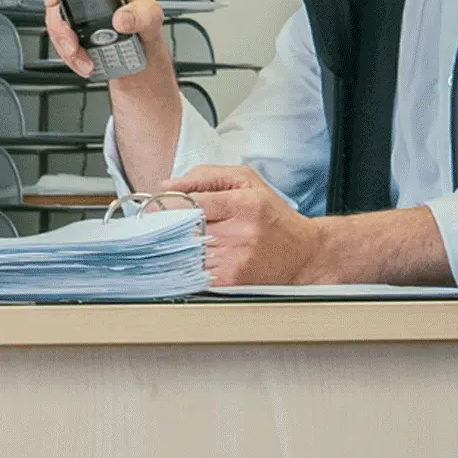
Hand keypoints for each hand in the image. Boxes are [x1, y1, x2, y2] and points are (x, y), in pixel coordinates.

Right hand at [43, 0, 171, 82]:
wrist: (142, 45)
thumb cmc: (146, 21)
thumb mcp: (152, 17)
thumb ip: (140, 15)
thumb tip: (121, 18)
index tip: (57, 0)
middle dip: (61, 25)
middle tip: (73, 44)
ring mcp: (77, 2)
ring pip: (55, 20)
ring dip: (65, 44)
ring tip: (83, 58)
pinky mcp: (71, 21)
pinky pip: (59, 35)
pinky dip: (68, 52)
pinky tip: (83, 60)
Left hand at [164, 164, 328, 285]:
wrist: (303, 254)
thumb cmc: (273, 216)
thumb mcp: (247, 181)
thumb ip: (206, 176)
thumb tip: (167, 186)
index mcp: (244, 204)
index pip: (192, 203)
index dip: (166, 205)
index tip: (154, 207)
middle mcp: (240, 232)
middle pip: (185, 228)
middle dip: (167, 226)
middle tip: (158, 224)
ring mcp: (235, 260)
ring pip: (186, 252)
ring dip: (175, 246)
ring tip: (178, 239)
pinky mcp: (231, 281)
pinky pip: (194, 272)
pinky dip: (185, 265)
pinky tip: (189, 257)